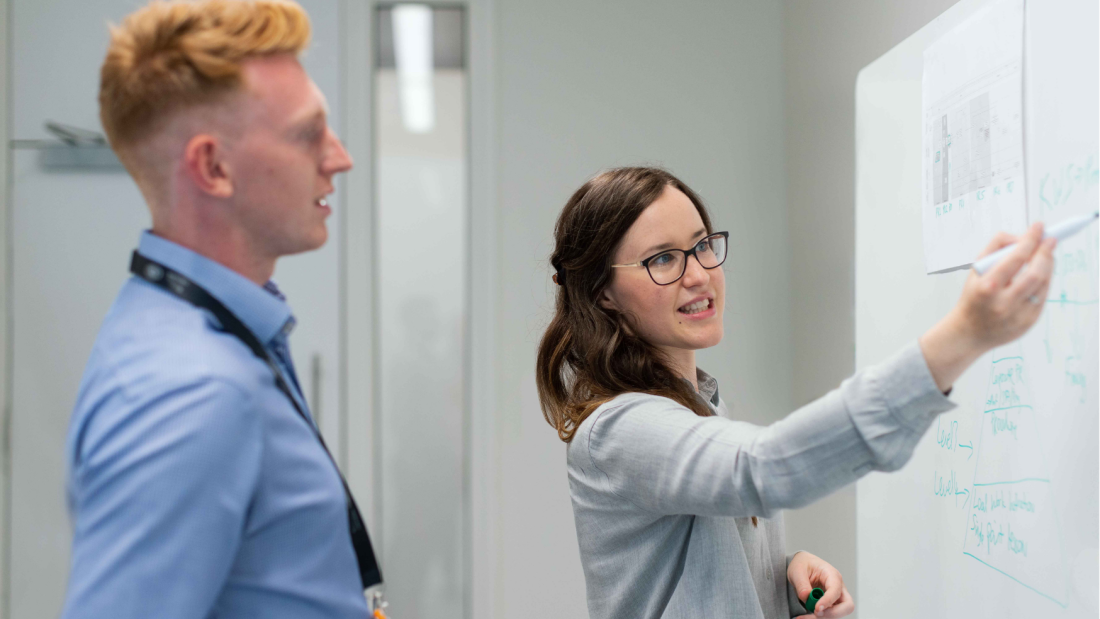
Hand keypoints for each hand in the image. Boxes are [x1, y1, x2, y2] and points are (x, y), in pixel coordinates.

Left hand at [787, 551, 854, 617]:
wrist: (802, 567)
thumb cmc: (803, 565)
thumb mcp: (797, 570)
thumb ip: (801, 583)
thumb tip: (806, 597)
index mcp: (832, 574)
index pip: (836, 590)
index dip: (828, 600)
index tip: (816, 608)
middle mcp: (838, 587)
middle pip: (847, 605)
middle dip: (833, 613)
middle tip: (816, 613)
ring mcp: (835, 597)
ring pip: (837, 614)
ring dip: (822, 617)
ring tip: (802, 617)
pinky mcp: (830, 605)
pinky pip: (827, 615)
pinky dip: (817, 618)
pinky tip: (803, 617)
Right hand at [920, 223, 1055, 391]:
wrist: (969, 332)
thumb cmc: (973, 297)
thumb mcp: (975, 270)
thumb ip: (995, 248)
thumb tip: (1021, 237)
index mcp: (987, 287)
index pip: (1015, 258)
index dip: (1030, 240)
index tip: (1038, 227)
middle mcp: (1003, 303)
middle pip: (1036, 273)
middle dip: (1046, 252)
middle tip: (1050, 239)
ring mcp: (1018, 315)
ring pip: (1043, 284)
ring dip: (1048, 265)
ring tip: (1045, 255)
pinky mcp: (1029, 322)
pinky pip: (1042, 296)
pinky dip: (1044, 281)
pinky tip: (1040, 273)